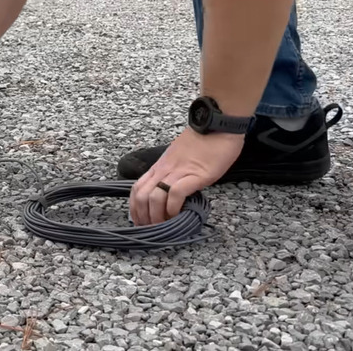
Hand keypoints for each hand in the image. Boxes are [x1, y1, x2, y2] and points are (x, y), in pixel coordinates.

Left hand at [129, 127, 243, 225]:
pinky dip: (173, 208)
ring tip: (165, 225)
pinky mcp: (194, 175)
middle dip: (143, 217)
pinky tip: (178, 214)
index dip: (135, 208)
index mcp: (160, 166)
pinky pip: (176, 194)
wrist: (217, 124)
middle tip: (152, 229)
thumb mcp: (179, 158)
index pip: (137, 188)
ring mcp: (178, 172)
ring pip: (154, 197)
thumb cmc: (203, 140)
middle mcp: (164, 170)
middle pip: (141, 196)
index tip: (140, 221)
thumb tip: (172, 192)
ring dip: (157, 216)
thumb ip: (173, 173)